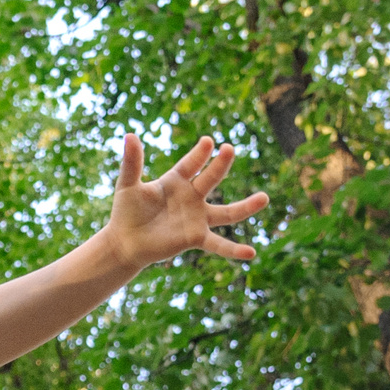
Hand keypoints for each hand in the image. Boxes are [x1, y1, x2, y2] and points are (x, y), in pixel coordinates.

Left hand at [101, 134, 268, 272]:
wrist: (125, 241)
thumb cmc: (126, 211)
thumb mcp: (127, 185)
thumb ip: (132, 163)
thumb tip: (130, 135)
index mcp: (176, 180)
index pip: (191, 164)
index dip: (199, 155)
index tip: (208, 142)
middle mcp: (191, 196)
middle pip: (210, 179)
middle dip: (219, 165)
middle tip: (229, 149)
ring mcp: (197, 217)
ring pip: (226, 213)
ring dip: (245, 207)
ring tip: (264, 198)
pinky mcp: (196, 238)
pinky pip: (218, 244)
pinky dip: (233, 250)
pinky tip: (251, 253)